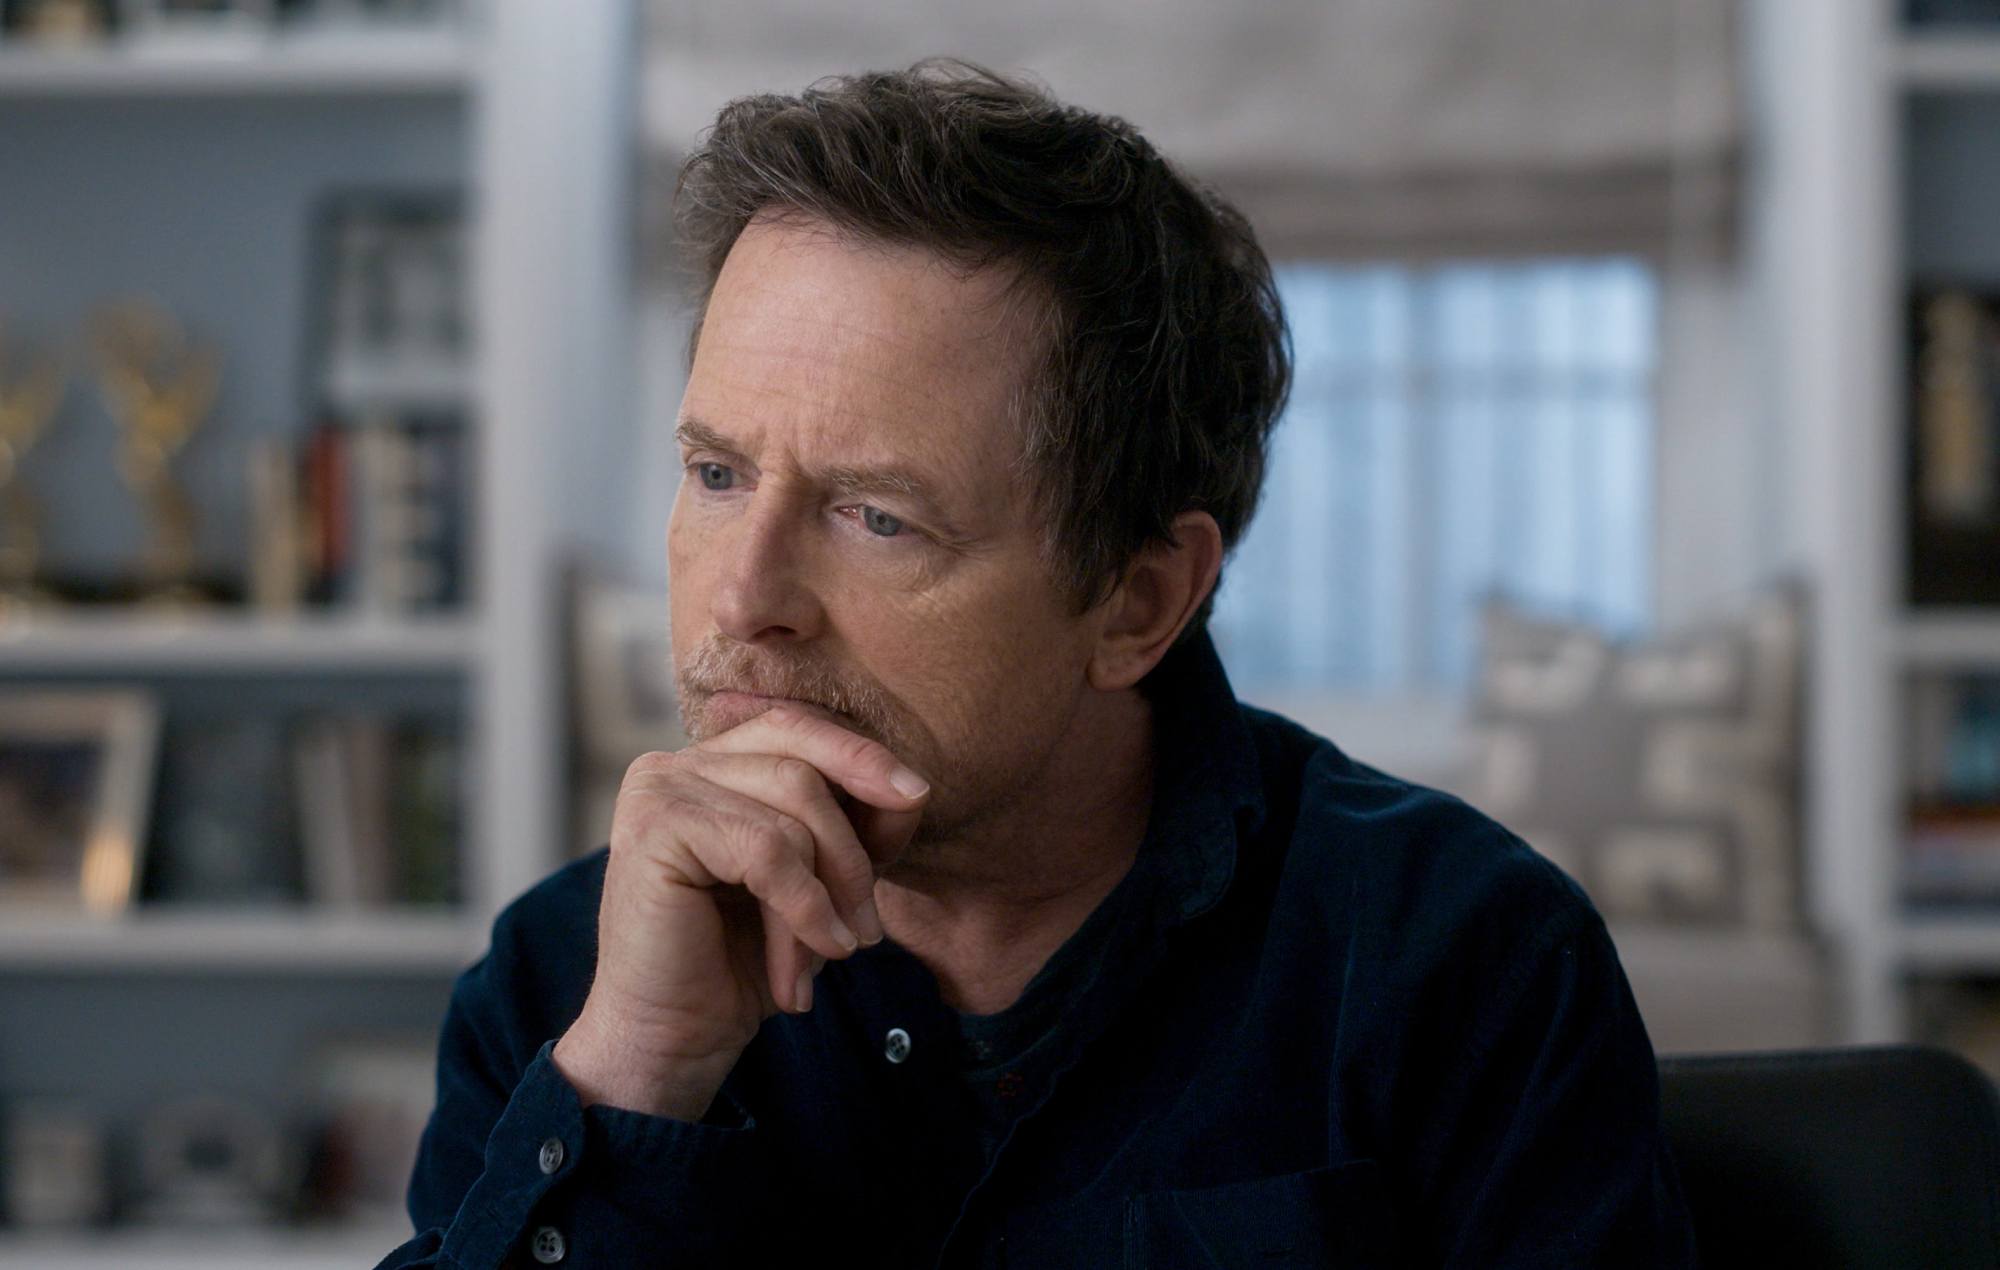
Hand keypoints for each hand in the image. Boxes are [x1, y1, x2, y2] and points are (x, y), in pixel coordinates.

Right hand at [552, 704, 929, 1120]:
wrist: (674, 1042)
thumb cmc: (740, 964)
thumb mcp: (816, 885)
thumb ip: (852, 829)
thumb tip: (911, 789)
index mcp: (710, 766)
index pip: (798, 730)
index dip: (861, 758)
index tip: (914, 797)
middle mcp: (676, 765)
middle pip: (802, 764)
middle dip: (851, 848)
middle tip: (868, 926)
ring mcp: (660, 791)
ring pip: (792, 810)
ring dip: (829, 892)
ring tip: (832, 954)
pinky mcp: (655, 827)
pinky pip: (767, 850)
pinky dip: (804, 909)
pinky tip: (807, 961)